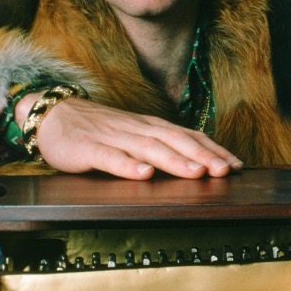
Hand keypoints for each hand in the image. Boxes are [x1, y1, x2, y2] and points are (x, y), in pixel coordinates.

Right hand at [19, 95, 241, 178]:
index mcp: (151, 127)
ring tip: (198, 173)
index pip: (189, 136)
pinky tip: (144, 175)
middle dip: (204, 156)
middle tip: (227, 171)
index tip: (236, 165)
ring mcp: (115, 138)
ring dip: (176, 161)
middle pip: (176, 141)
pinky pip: (111, 158)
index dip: (213, 150)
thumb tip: (195, 163)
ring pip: (150, 148)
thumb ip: (160, 147)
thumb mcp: (135, 136)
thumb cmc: (99, 131)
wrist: (53, 116)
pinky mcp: (90, 149)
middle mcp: (138, 129)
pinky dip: (129, 166)